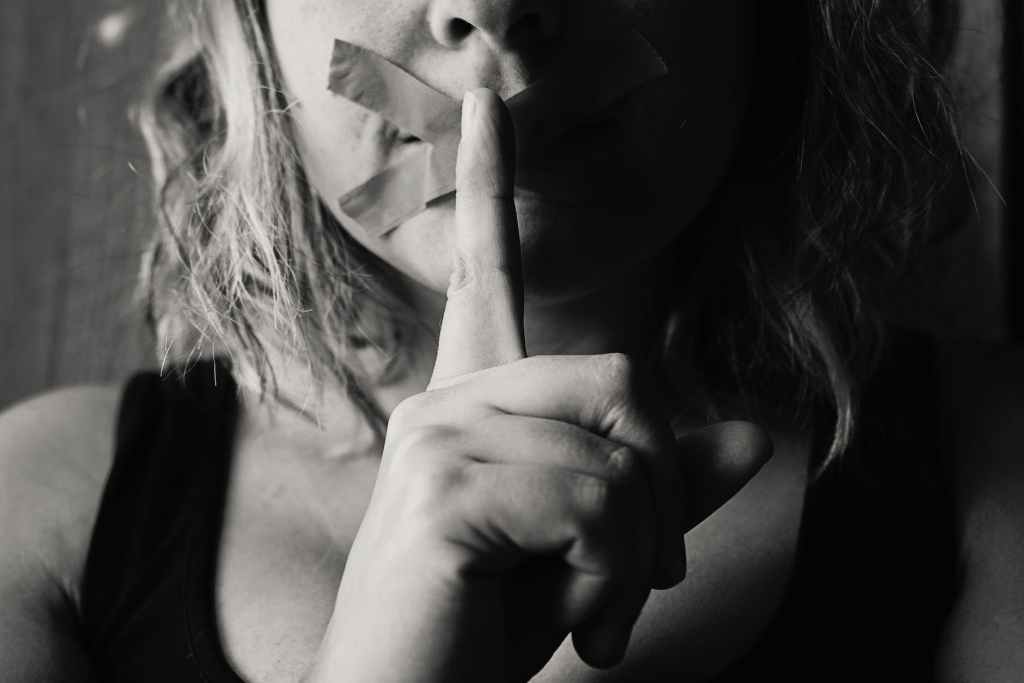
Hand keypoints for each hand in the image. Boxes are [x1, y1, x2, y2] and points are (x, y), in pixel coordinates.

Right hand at [306, 89, 772, 682]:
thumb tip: (758, 434)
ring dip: (638, 553)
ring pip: (620, 448)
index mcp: (473, 404)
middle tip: (635, 584)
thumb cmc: (485, 631)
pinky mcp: (442, 487)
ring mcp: (437, 436)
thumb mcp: (592, 549)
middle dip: (659, 489)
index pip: (486, 275)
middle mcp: (446, 401)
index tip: (486, 107)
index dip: (487, 186)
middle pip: (620, 376)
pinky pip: (598, 499)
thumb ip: (662, 485)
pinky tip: (574, 627)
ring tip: (596, 620)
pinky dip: (616, 578)